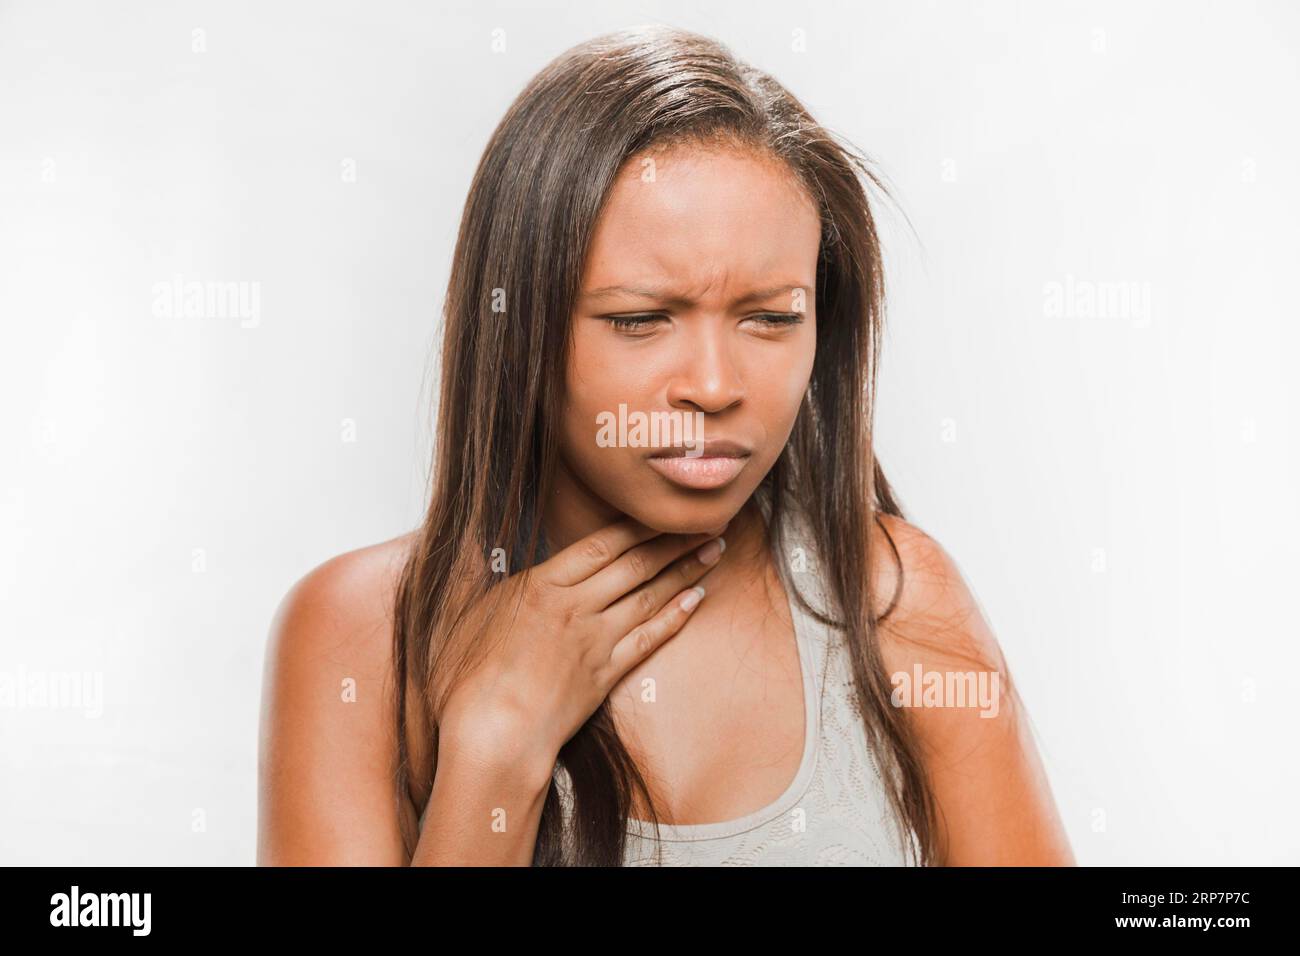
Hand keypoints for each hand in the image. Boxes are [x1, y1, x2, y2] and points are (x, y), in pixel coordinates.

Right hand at [438, 518, 726, 773]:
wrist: (492, 736)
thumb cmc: (466, 678)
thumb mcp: (458, 614)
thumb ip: (470, 575)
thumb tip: (467, 544)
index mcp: (542, 586)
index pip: (602, 545)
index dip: (638, 524)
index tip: (663, 509)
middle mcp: (577, 608)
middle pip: (636, 565)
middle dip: (674, 541)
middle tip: (708, 522)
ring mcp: (595, 642)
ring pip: (649, 597)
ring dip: (685, 571)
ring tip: (713, 551)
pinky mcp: (605, 676)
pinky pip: (649, 639)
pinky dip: (675, 617)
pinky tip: (695, 600)